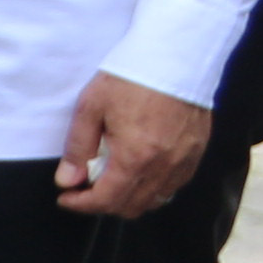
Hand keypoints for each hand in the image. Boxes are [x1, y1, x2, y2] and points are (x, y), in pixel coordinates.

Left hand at [60, 72, 213, 219]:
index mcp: (135, 157)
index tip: (66, 198)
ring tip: (109, 184)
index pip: (106, 200)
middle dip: (103, 204)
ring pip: (155, 200)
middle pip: (131, 206)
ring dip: (129, 199)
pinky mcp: (197, 151)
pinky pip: (174, 185)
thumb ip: (78, 149)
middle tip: (84, 190)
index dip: (81, 204)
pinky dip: (154, 189)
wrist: (175, 56)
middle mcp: (164, 166)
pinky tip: (139, 174)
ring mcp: (184, 160)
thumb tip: (67, 181)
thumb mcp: (91, 108)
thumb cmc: (130, 78)